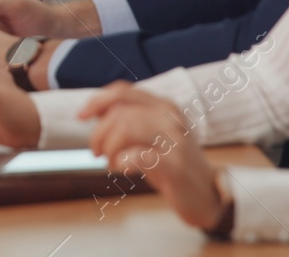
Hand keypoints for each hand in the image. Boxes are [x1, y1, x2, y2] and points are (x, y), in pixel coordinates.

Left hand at [81, 83, 229, 231]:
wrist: (207, 197)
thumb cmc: (172, 165)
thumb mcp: (149, 137)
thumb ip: (128, 119)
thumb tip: (94, 108)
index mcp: (163, 106)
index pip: (123, 91)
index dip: (97, 101)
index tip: (81, 116)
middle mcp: (170, 117)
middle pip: (120, 111)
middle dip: (99, 133)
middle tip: (97, 152)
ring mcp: (174, 140)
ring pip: (126, 127)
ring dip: (109, 148)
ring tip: (111, 163)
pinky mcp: (175, 164)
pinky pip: (138, 155)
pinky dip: (122, 161)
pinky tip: (123, 169)